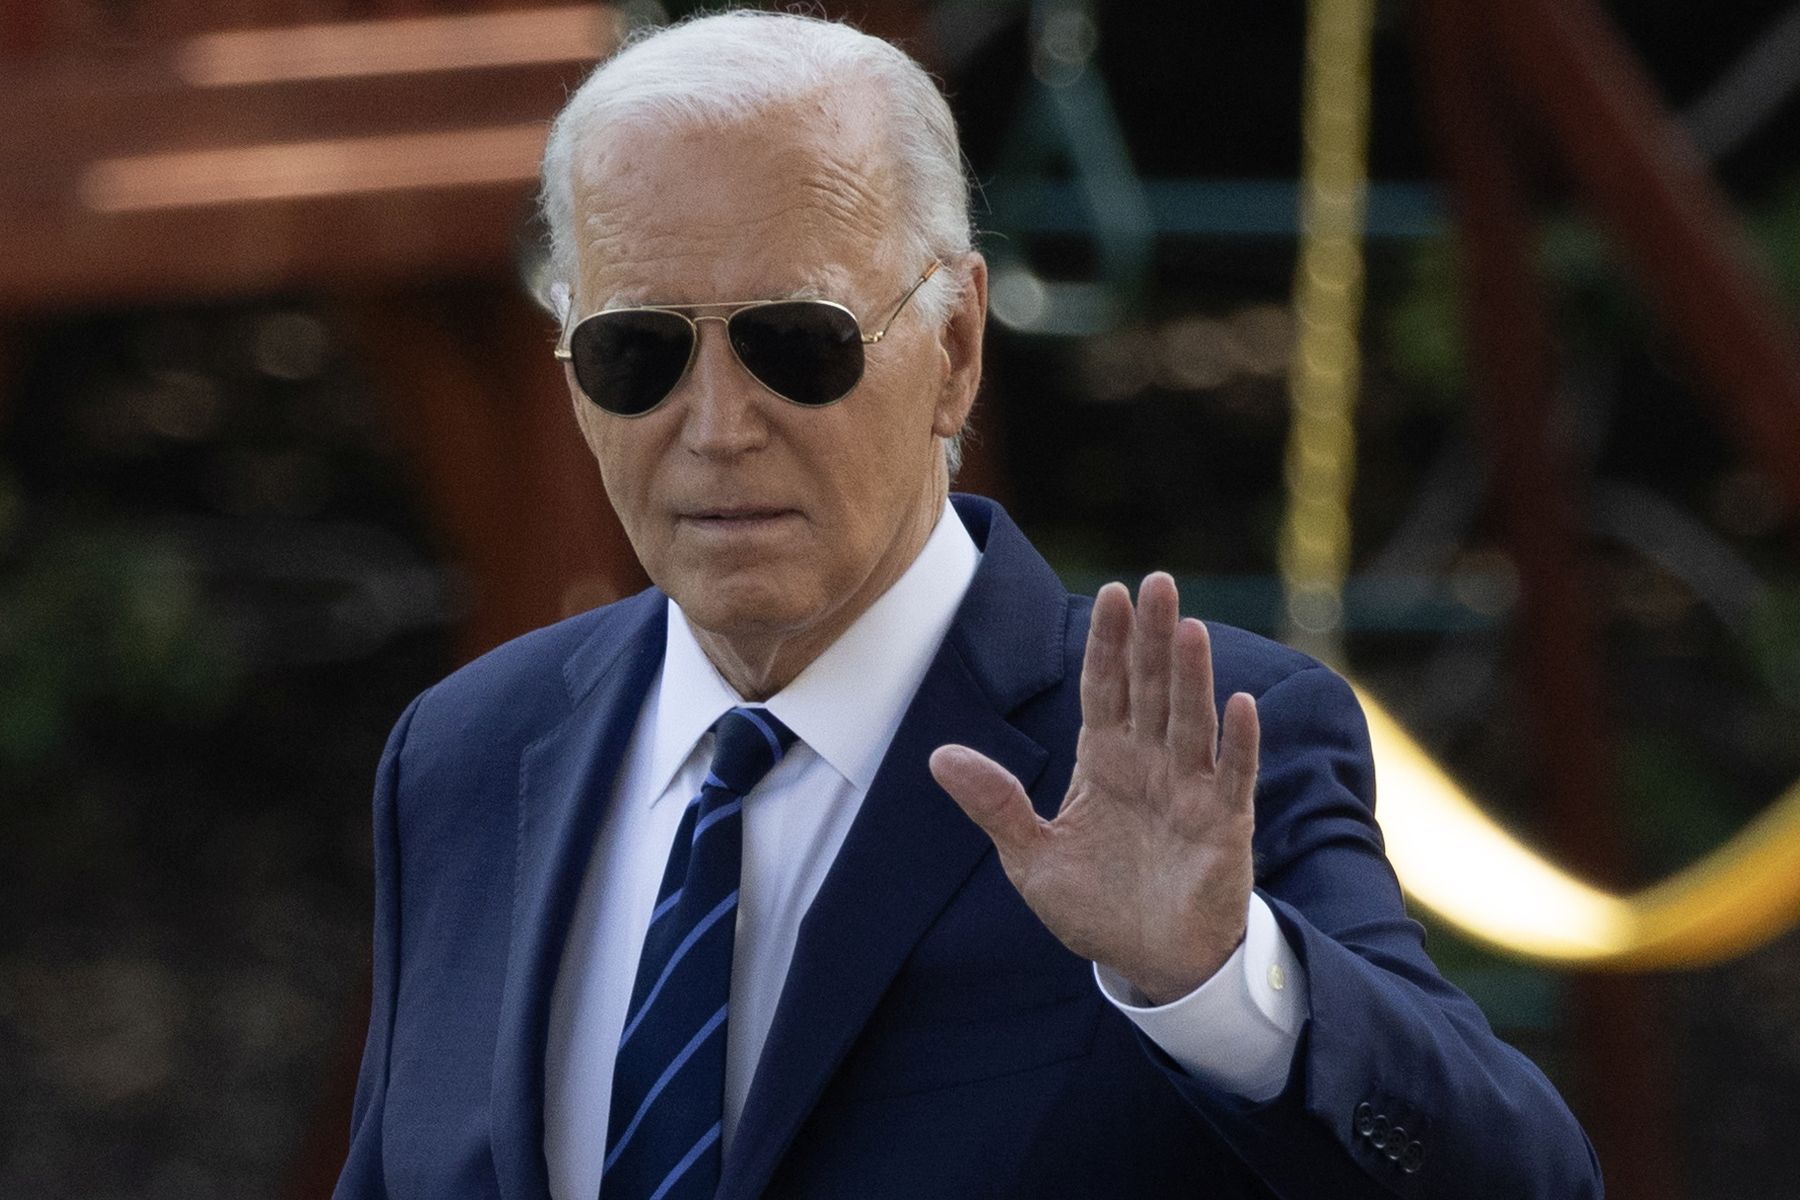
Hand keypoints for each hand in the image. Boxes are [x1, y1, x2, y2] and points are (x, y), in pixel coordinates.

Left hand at [929, 572, 1259, 1004]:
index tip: (1110, 592)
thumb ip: (995, 804)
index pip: (1104, 688)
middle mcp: (1149, 764)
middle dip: (1153, 637)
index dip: (1108, 642)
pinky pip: (1233, 777)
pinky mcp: (1223, 826)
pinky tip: (1239, 705)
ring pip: (1191, 721)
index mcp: (1103, 762)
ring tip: (1188, 627)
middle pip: (1151, 688)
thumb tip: (939, 756)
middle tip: (1158, 582)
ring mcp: (1190, 790)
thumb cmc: (1095, 906)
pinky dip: (1237, 743)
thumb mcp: (1030, 859)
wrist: (1150, 963)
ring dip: (1192, 676)